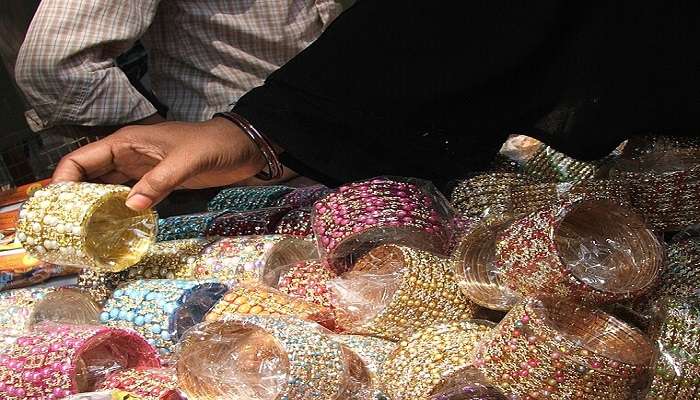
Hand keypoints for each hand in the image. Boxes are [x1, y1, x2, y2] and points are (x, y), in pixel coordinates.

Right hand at [52, 118, 265, 209]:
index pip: (80, 160)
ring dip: (94, 208)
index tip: (55, 209)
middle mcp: (126, 156)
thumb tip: (130, 207)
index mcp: (125, 143)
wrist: (243, 147)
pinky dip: (118, 212)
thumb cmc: (214, 145)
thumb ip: (159, 181)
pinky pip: (128, 197)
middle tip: (64, 229)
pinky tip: (114, 230)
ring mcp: (140, 170)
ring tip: (83, 235)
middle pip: (87, 177)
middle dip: (73, 200)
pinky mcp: (155, 183)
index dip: (63, 181)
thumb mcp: (187, 161)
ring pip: (106, 189)